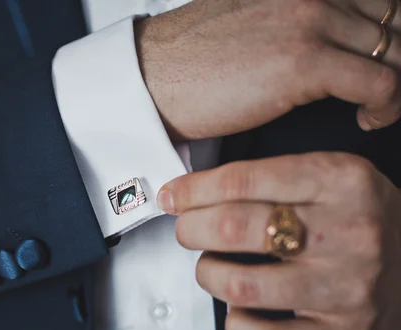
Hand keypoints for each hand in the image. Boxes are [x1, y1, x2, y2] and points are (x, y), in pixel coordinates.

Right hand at [135, 0, 400, 140]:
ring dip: (395, 83)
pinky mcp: (303, 63)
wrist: (152, 77)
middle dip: (396, 57)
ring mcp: (309, 23)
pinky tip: (365, 119)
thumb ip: (292, 18)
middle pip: (392, 21)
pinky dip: (384, 106)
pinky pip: (380, 83)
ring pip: (394, 50)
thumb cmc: (192, 58)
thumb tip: (324, 40)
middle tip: (382, 87)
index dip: (388, 33)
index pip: (376, 0)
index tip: (381, 61)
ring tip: (376, 106)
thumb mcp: (252, 19)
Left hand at [158, 152, 400, 329]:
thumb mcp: (327, 177)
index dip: (192, 190)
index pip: (242, 180)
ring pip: (242, 285)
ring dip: (209, 274)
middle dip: (192, 229)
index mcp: (340, 180)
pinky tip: (238, 310)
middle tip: (187, 231)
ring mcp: (348, 287)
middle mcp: (347, 232)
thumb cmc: (359, 217)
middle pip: (236, 229)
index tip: (171, 197)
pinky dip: (237, 325)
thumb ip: (266, 180)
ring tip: (212, 267)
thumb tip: (188, 194)